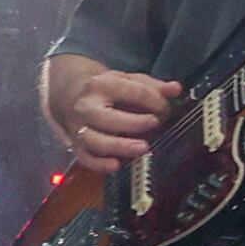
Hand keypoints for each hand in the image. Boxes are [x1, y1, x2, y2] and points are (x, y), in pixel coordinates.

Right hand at [53, 68, 180, 170]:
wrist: (69, 92)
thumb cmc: (106, 88)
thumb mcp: (128, 80)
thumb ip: (153, 86)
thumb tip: (175, 89)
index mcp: (102, 85)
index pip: (132, 92)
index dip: (154, 101)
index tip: (166, 108)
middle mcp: (86, 106)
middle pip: (107, 118)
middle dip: (133, 123)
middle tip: (155, 123)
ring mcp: (78, 127)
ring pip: (94, 141)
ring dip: (119, 147)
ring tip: (142, 149)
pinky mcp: (75, 144)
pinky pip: (85, 157)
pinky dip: (99, 164)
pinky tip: (116, 165)